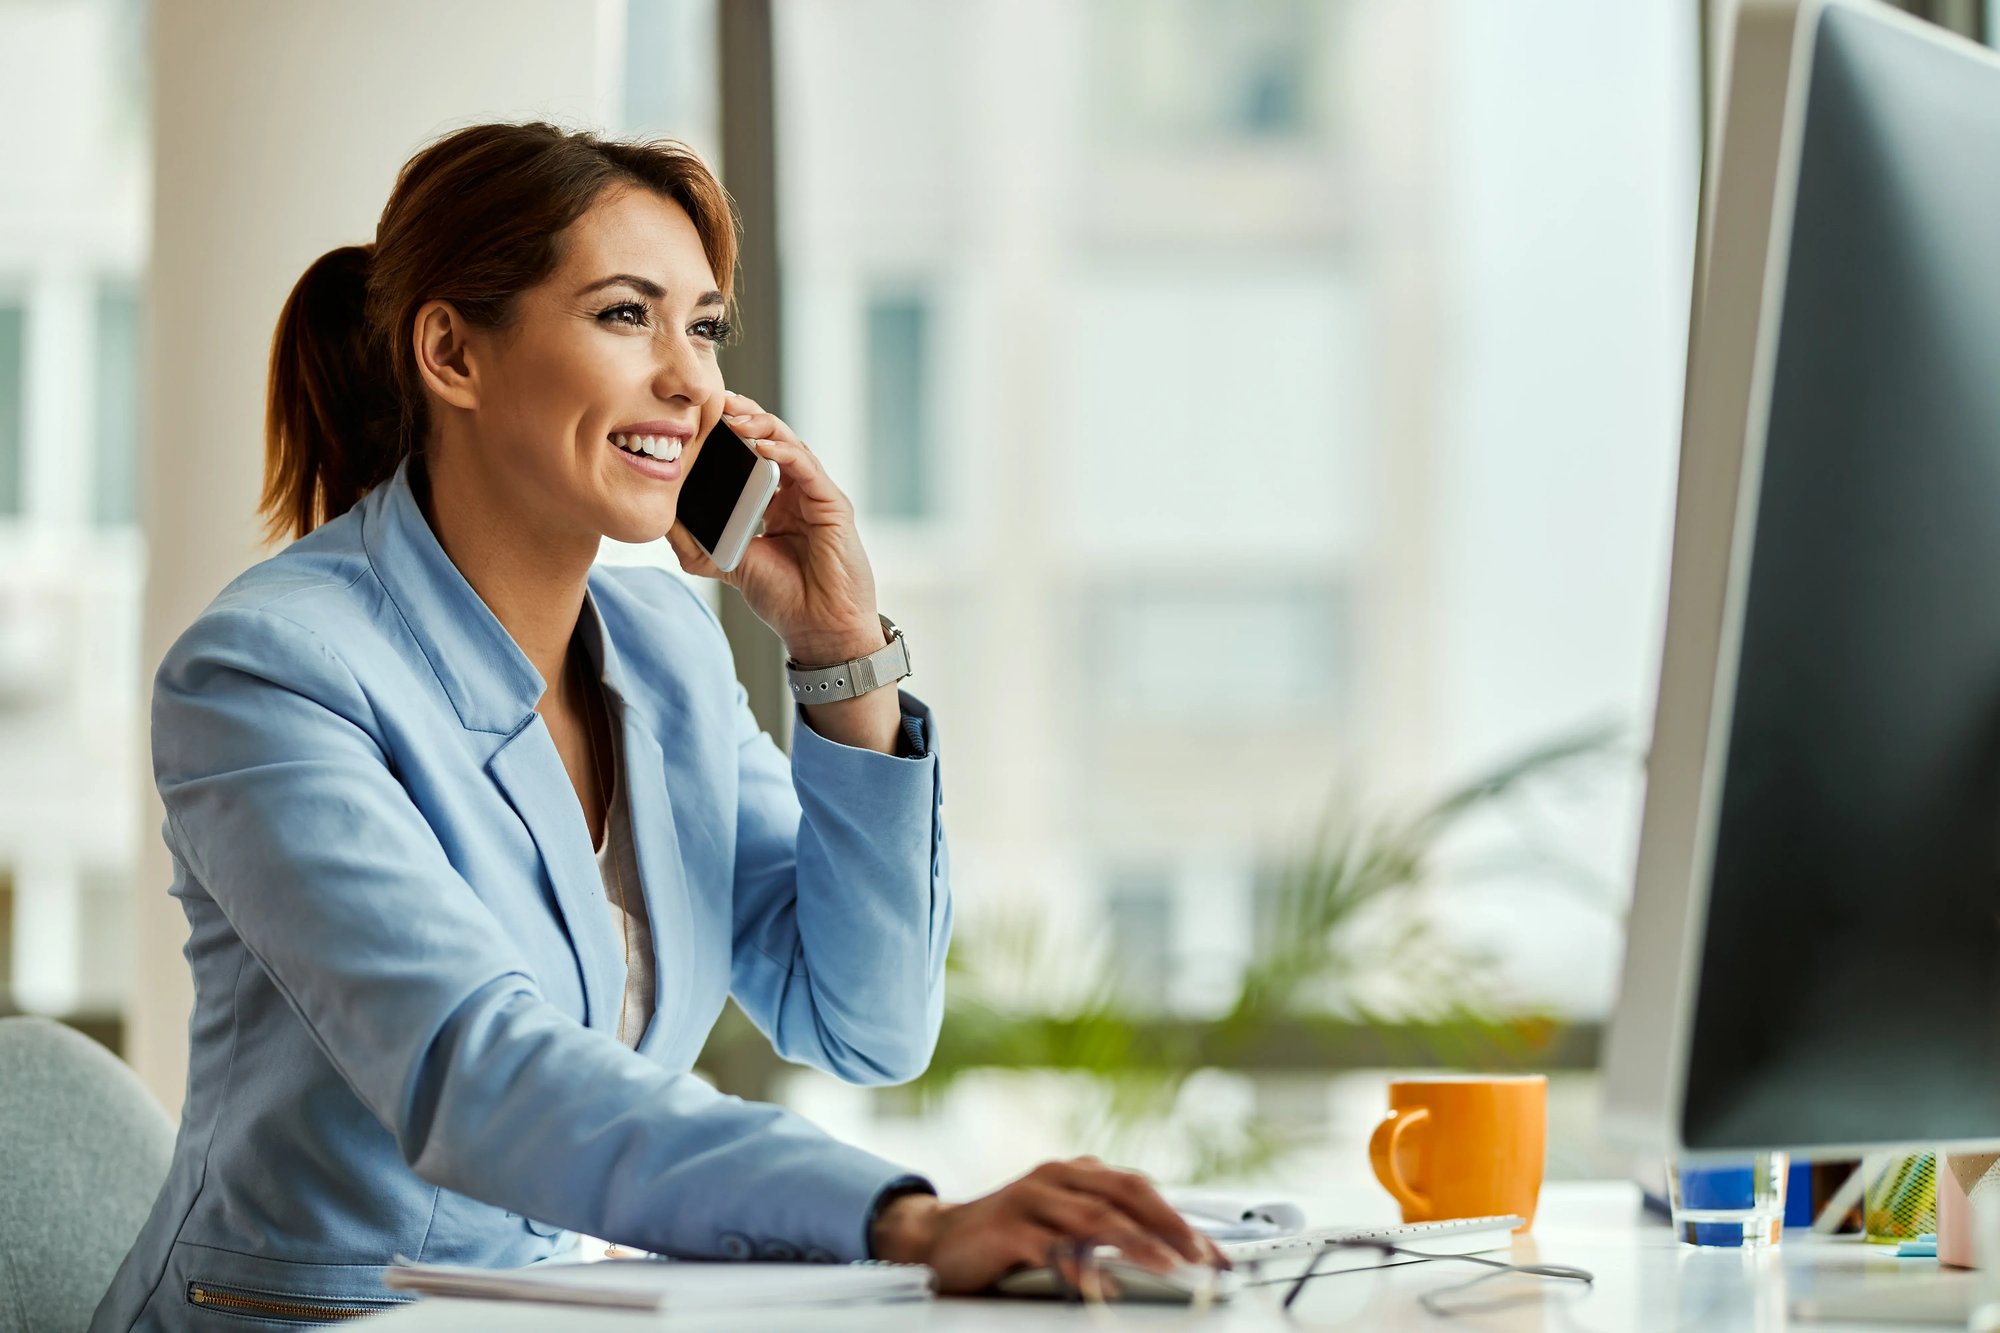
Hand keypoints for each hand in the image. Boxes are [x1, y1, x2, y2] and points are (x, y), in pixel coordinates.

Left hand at [666, 392, 881, 665]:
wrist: (820, 630)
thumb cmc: (786, 598)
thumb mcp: (730, 564)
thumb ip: (699, 543)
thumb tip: (661, 521)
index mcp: (778, 502)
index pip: (753, 453)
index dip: (730, 432)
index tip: (699, 417)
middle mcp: (799, 493)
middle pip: (772, 438)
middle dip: (744, 415)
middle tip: (715, 401)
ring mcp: (817, 496)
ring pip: (790, 444)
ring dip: (761, 424)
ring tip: (733, 415)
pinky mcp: (832, 505)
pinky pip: (806, 467)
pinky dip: (782, 451)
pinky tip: (759, 444)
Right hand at [869, 1157, 1227, 1295]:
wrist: (935, 1239)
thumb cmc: (1008, 1235)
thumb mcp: (1062, 1225)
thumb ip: (1104, 1229)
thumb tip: (1167, 1254)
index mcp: (1076, 1173)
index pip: (1140, 1189)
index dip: (1181, 1219)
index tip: (1215, 1253)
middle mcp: (1057, 1177)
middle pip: (1125, 1194)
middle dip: (1170, 1225)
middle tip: (1203, 1256)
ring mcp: (1031, 1199)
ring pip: (1095, 1217)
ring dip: (1137, 1243)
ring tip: (1169, 1268)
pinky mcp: (1006, 1228)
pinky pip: (1050, 1246)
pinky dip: (1079, 1266)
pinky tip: (1101, 1286)